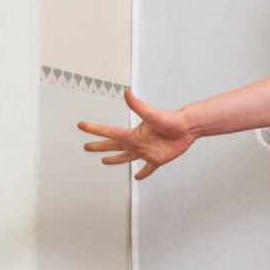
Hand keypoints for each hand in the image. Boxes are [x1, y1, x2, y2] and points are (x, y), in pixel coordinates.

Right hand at [78, 90, 197, 179]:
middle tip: (86, 147)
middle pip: (113, 146)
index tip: (81, 125)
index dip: (94, 129)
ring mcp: (145, 152)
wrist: (188, 127)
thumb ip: (137, 105)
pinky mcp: (156, 159)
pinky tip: (137, 177)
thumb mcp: (151, 113)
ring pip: (125, 158)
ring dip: (115, 160)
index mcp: (132, 134)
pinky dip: (142, 173)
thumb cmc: (171, 120)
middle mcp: (136, 143)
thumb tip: (126, 92)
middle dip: (99, 147)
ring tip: (104, 161)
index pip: (109, 132)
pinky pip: (147, 169)